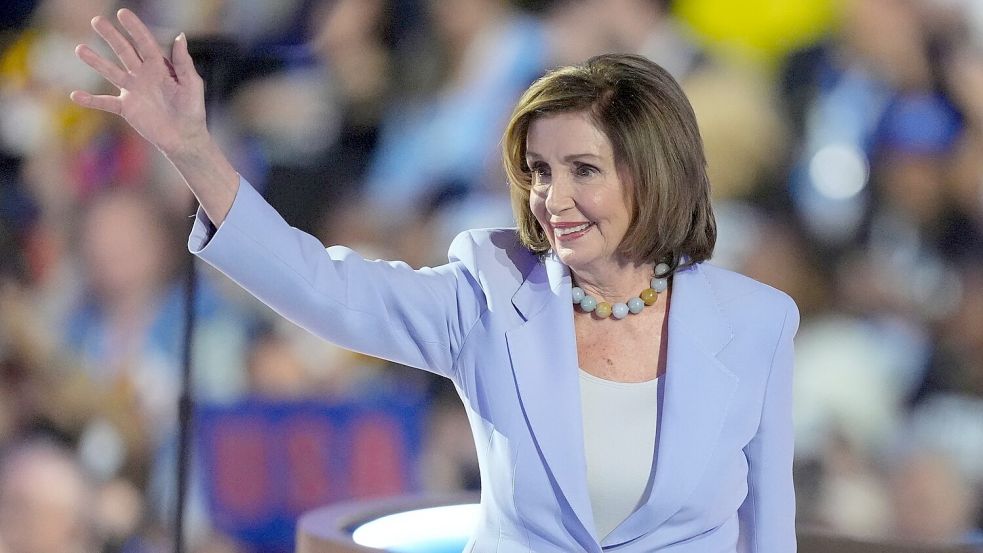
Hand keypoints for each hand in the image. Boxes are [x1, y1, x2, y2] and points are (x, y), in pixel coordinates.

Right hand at [70, 9, 206, 157]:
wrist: (184, 138)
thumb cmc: (192, 111)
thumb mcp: (191, 84)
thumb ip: (183, 62)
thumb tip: (180, 36)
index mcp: (160, 67)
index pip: (145, 43)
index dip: (135, 28)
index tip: (123, 13)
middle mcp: (143, 75)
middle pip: (124, 51)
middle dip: (111, 36)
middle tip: (96, 21)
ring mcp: (132, 91)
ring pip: (110, 72)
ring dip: (96, 61)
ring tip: (80, 49)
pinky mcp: (126, 108)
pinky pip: (105, 102)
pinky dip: (91, 100)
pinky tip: (75, 95)